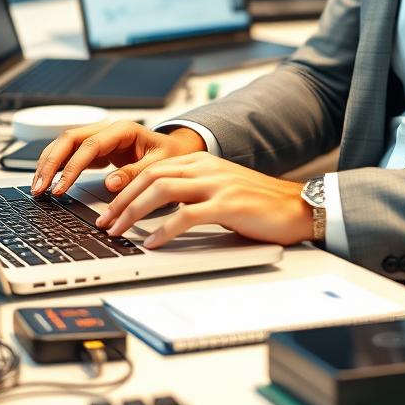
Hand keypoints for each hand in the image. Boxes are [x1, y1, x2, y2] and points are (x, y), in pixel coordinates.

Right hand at [30, 120, 205, 196]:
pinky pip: (71, 155)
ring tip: (38, 188)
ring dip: (49, 164)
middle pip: (69, 139)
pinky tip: (47, 182)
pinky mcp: (96, 150)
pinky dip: (57, 167)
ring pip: (65, 145)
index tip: (61, 187)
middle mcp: (108, 131)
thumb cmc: (170, 155)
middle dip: (51, 163)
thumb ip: (136, 173)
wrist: (176, 150)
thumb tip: (111, 184)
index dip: (73, 166)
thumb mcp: (160, 165)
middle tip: (40, 188)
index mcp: (123, 130)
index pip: (90, 145)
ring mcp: (100, 139)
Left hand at [93, 152, 313, 247]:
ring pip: (162, 190)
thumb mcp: (221, 188)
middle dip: (121, 201)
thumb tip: (156, 211)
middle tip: (105, 223)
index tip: (108, 209)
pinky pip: (186, 215)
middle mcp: (207, 167)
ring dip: (133, 212)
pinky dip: (164, 230)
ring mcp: (217, 184)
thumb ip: (193, 192)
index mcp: (202, 160)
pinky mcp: (228, 204)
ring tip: (119, 232)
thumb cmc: (260, 203)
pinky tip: (152, 243)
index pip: (152, 168)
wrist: (299, 206)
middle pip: (150, 176)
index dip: (125, 188)